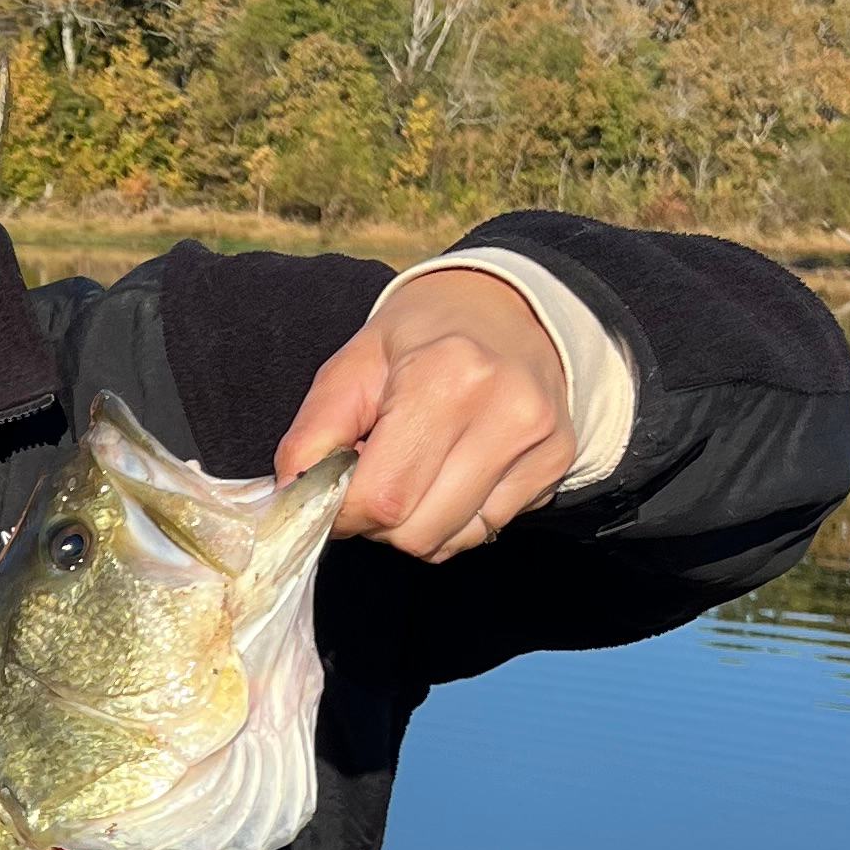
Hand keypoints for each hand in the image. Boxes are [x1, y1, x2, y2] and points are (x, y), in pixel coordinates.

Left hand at [275, 267, 574, 558]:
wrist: (508, 307)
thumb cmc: (422, 335)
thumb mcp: (354, 364)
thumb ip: (314, 434)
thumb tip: (294, 499)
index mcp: (447, 377)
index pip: (382, 498)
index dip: (342, 511)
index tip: (332, 489)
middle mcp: (504, 413)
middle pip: (415, 530)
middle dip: (376, 521)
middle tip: (372, 476)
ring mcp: (538, 443)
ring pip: (447, 542)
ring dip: (411, 525)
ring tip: (411, 471)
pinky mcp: (555, 466)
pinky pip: (482, 533)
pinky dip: (450, 521)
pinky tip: (448, 476)